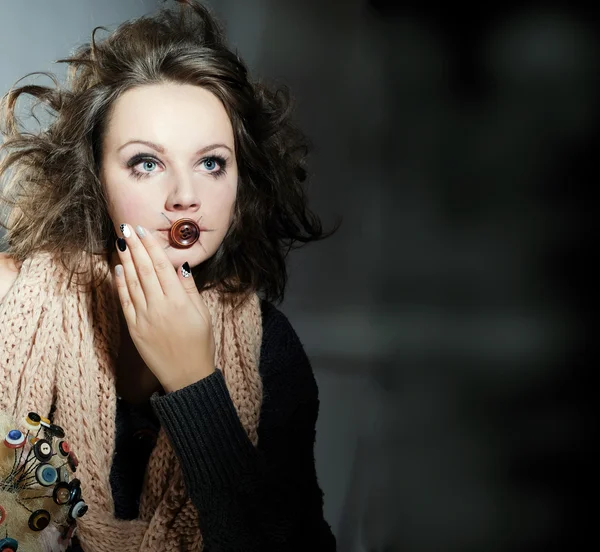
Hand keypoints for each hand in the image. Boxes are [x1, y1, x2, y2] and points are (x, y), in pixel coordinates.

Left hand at [114, 223, 215, 391]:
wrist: (187, 375)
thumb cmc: (200, 343)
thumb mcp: (202, 314)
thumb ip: (189, 288)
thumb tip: (180, 264)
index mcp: (179, 301)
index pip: (162, 266)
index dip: (151, 246)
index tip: (143, 230)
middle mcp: (159, 306)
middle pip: (145, 270)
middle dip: (135, 247)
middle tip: (126, 228)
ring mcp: (144, 317)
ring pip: (132, 283)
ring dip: (125, 261)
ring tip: (120, 243)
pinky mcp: (134, 328)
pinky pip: (125, 302)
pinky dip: (120, 284)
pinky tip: (117, 270)